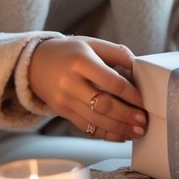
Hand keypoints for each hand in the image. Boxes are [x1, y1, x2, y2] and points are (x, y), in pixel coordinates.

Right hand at [28, 36, 146, 141]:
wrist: (35, 63)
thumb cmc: (69, 52)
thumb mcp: (91, 43)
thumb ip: (116, 52)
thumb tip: (138, 67)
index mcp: (81, 61)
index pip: (111, 81)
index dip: (130, 93)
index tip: (144, 101)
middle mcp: (70, 82)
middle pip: (103, 104)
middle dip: (126, 115)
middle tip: (143, 120)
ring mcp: (64, 99)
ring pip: (95, 120)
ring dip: (119, 128)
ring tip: (137, 131)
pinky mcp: (62, 112)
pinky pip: (86, 127)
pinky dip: (106, 134)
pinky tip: (121, 135)